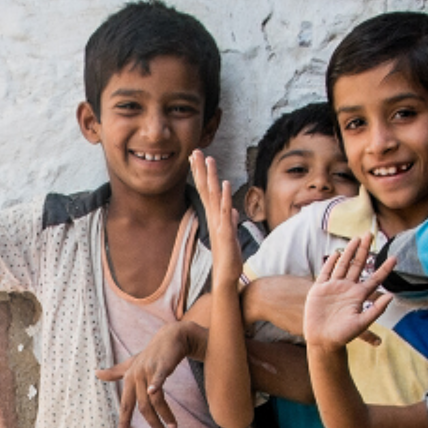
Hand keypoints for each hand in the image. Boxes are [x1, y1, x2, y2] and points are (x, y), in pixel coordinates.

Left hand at [96, 321, 191, 427]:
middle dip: (152, 423)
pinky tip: (153, 392)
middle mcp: (136, 376)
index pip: (125, 405)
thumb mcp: (132, 364)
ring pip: (154, 399)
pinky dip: (155, 384)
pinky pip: (158, 376)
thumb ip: (116, 372)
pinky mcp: (161, 364)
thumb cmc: (151, 354)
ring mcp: (148, 370)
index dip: (123, 422)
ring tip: (173, 427)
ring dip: (164, 415)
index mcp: (129, 379)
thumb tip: (96, 373)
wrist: (170, 337)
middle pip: (141, 406)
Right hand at [190, 151, 241, 286]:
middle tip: (195, 151)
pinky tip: (225, 184)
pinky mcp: (225, 232)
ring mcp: (218, 224)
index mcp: (214, 216)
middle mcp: (213, 217)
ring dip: (211, 178)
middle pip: (205, 189)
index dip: (200, 174)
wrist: (225, 276)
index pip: (205, 191)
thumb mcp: (230, 235)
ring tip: (209, 160)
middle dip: (200, 169)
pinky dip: (224, 197)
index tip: (196, 157)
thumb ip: (230, 221)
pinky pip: (224, 212)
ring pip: (213, 196)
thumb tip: (232, 211)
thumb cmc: (228, 257)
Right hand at [303, 236, 393, 351]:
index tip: (395, 257)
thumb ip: (376, 310)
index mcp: (359, 296)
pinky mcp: (319, 290)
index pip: (375, 278)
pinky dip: (331, 263)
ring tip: (356, 238)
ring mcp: (333, 288)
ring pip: (343, 265)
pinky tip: (336, 254)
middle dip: (364, 250)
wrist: (322, 340)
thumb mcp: (362, 324)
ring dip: (349, 251)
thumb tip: (391, 296)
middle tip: (370, 234)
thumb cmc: (342, 335)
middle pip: (358, 265)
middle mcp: (347, 289)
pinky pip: (326, 273)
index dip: (385, 268)